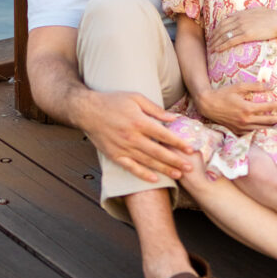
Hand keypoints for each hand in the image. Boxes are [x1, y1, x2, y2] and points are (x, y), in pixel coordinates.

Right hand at [79, 90, 194, 182]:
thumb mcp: (135, 97)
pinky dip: (143, 175)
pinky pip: (131, 168)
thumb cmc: (113, 101)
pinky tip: (155, 180)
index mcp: (139, 121)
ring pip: (147, 162)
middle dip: (175, 161)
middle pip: (158, 152)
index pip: (163, 135)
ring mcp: (122, 148)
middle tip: (189, 168)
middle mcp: (132, 137)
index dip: (178, 143)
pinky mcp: (114, 155)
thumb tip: (173, 118)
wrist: (87, 110)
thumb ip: (155, 109)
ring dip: (164, 170)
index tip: (190, 149)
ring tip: (178, 175)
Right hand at [196, 82, 276, 133]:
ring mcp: (242, 128)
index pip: (270, 107)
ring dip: (276, 127)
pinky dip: (263, 132)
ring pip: (263, 130)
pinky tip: (270, 131)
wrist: (207, 105)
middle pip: (270, 121)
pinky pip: (253, 134)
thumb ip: (255, 86)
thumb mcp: (239, 86)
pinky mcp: (238, 132)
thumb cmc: (223, 94)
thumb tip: (271, 85)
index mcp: (247, 108)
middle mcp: (246, 120)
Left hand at [209, 8, 276, 51]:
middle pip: (221, 28)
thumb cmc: (273, 17)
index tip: (213, 34)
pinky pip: (230, 41)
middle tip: (209, 43)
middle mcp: (239, 19)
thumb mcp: (258, 10)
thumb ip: (248, 12)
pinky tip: (217, 49)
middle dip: (213, 36)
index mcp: (242, 13)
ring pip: (224, 35)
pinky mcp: (246, 35)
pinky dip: (222, 45)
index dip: (217, 28)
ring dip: (215, 42)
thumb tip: (243, 14)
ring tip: (210, 48)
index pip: (224, 21)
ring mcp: (242, 27)